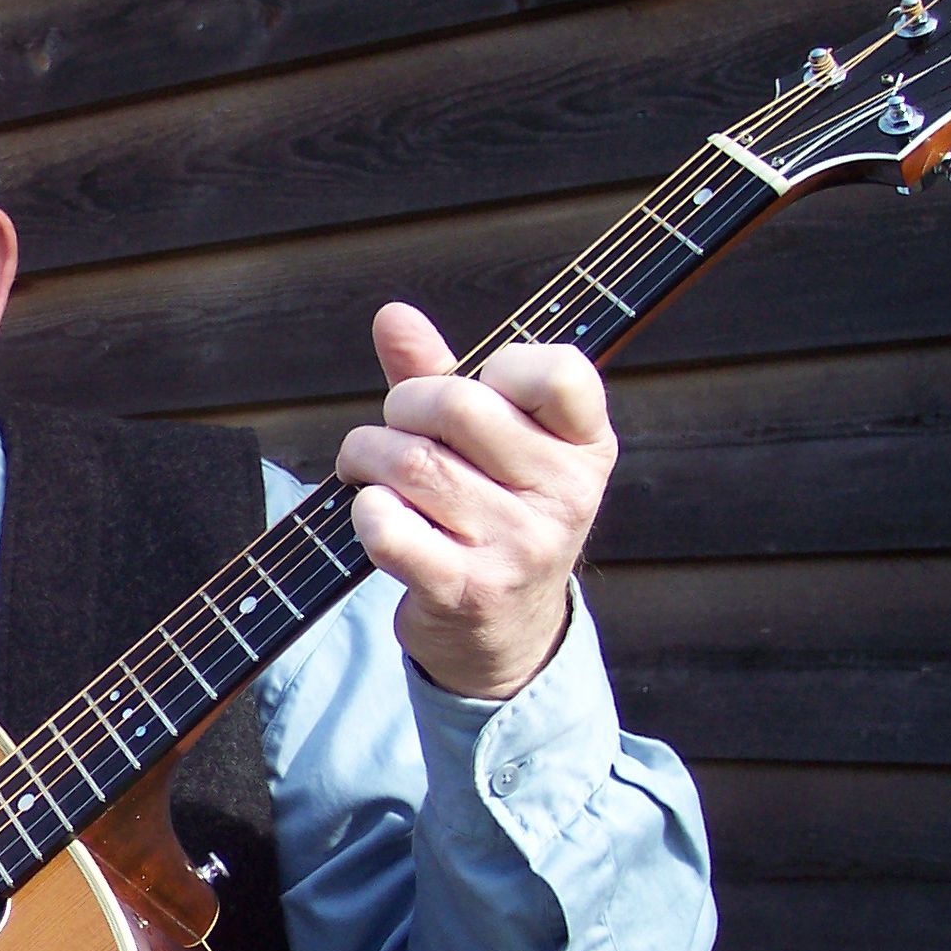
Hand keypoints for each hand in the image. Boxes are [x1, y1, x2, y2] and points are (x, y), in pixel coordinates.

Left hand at [335, 301, 616, 698]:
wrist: (506, 635)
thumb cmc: (491, 513)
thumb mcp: (491, 443)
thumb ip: (442, 372)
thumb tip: (392, 316)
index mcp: (587, 447)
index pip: (558, 371)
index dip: (497, 366)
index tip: (478, 392)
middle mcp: (564, 496)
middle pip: (457, 405)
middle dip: (402, 406)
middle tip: (394, 430)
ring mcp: (517, 546)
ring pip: (410, 461)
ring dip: (365, 455)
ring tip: (366, 469)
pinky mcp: (464, 590)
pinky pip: (388, 526)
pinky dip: (363, 509)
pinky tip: (372, 513)